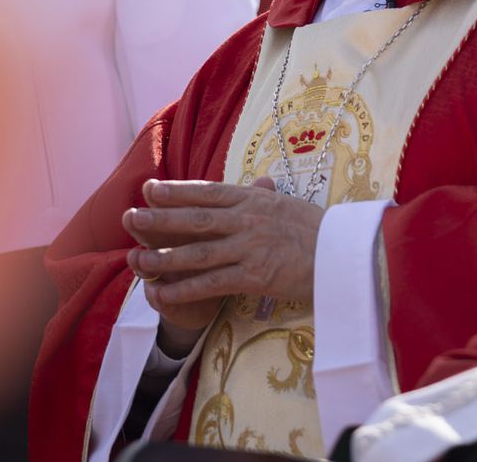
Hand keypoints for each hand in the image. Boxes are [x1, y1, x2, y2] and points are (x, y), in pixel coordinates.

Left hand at [123, 177, 322, 338]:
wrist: (347, 255)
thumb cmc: (322, 231)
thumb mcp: (291, 206)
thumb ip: (268, 197)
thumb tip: (259, 183)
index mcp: (256, 200)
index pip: (208, 192)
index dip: (177, 191)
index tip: (150, 189)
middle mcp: (248, 219)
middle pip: (195, 218)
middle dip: (159, 218)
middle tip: (129, 216)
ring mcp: (250, 247)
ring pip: (197, 251)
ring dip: (162, 256)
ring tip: (134, 260)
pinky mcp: (254, 276)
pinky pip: (210, 283)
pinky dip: (182, 288)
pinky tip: (160, 292)